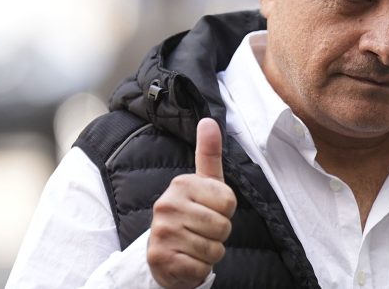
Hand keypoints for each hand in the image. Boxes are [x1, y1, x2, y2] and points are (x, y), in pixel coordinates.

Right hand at [147, 118, 236, 287]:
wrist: (165, 254)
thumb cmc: (192, 215)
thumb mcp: (204, 184)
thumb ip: (209, 154)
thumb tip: (209, 120)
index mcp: (181, 184)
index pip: (228, 201)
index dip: (226, 211)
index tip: (210, 211)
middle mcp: (166, 205)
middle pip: (223, 226)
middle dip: (220, 234)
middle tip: (203, 231)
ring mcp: (161, 232)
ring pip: (214, 249)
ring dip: (210, 252)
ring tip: (195, 245)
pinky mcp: (160, 258)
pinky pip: (201, 267)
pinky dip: (200, 269)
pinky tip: (187, 260)